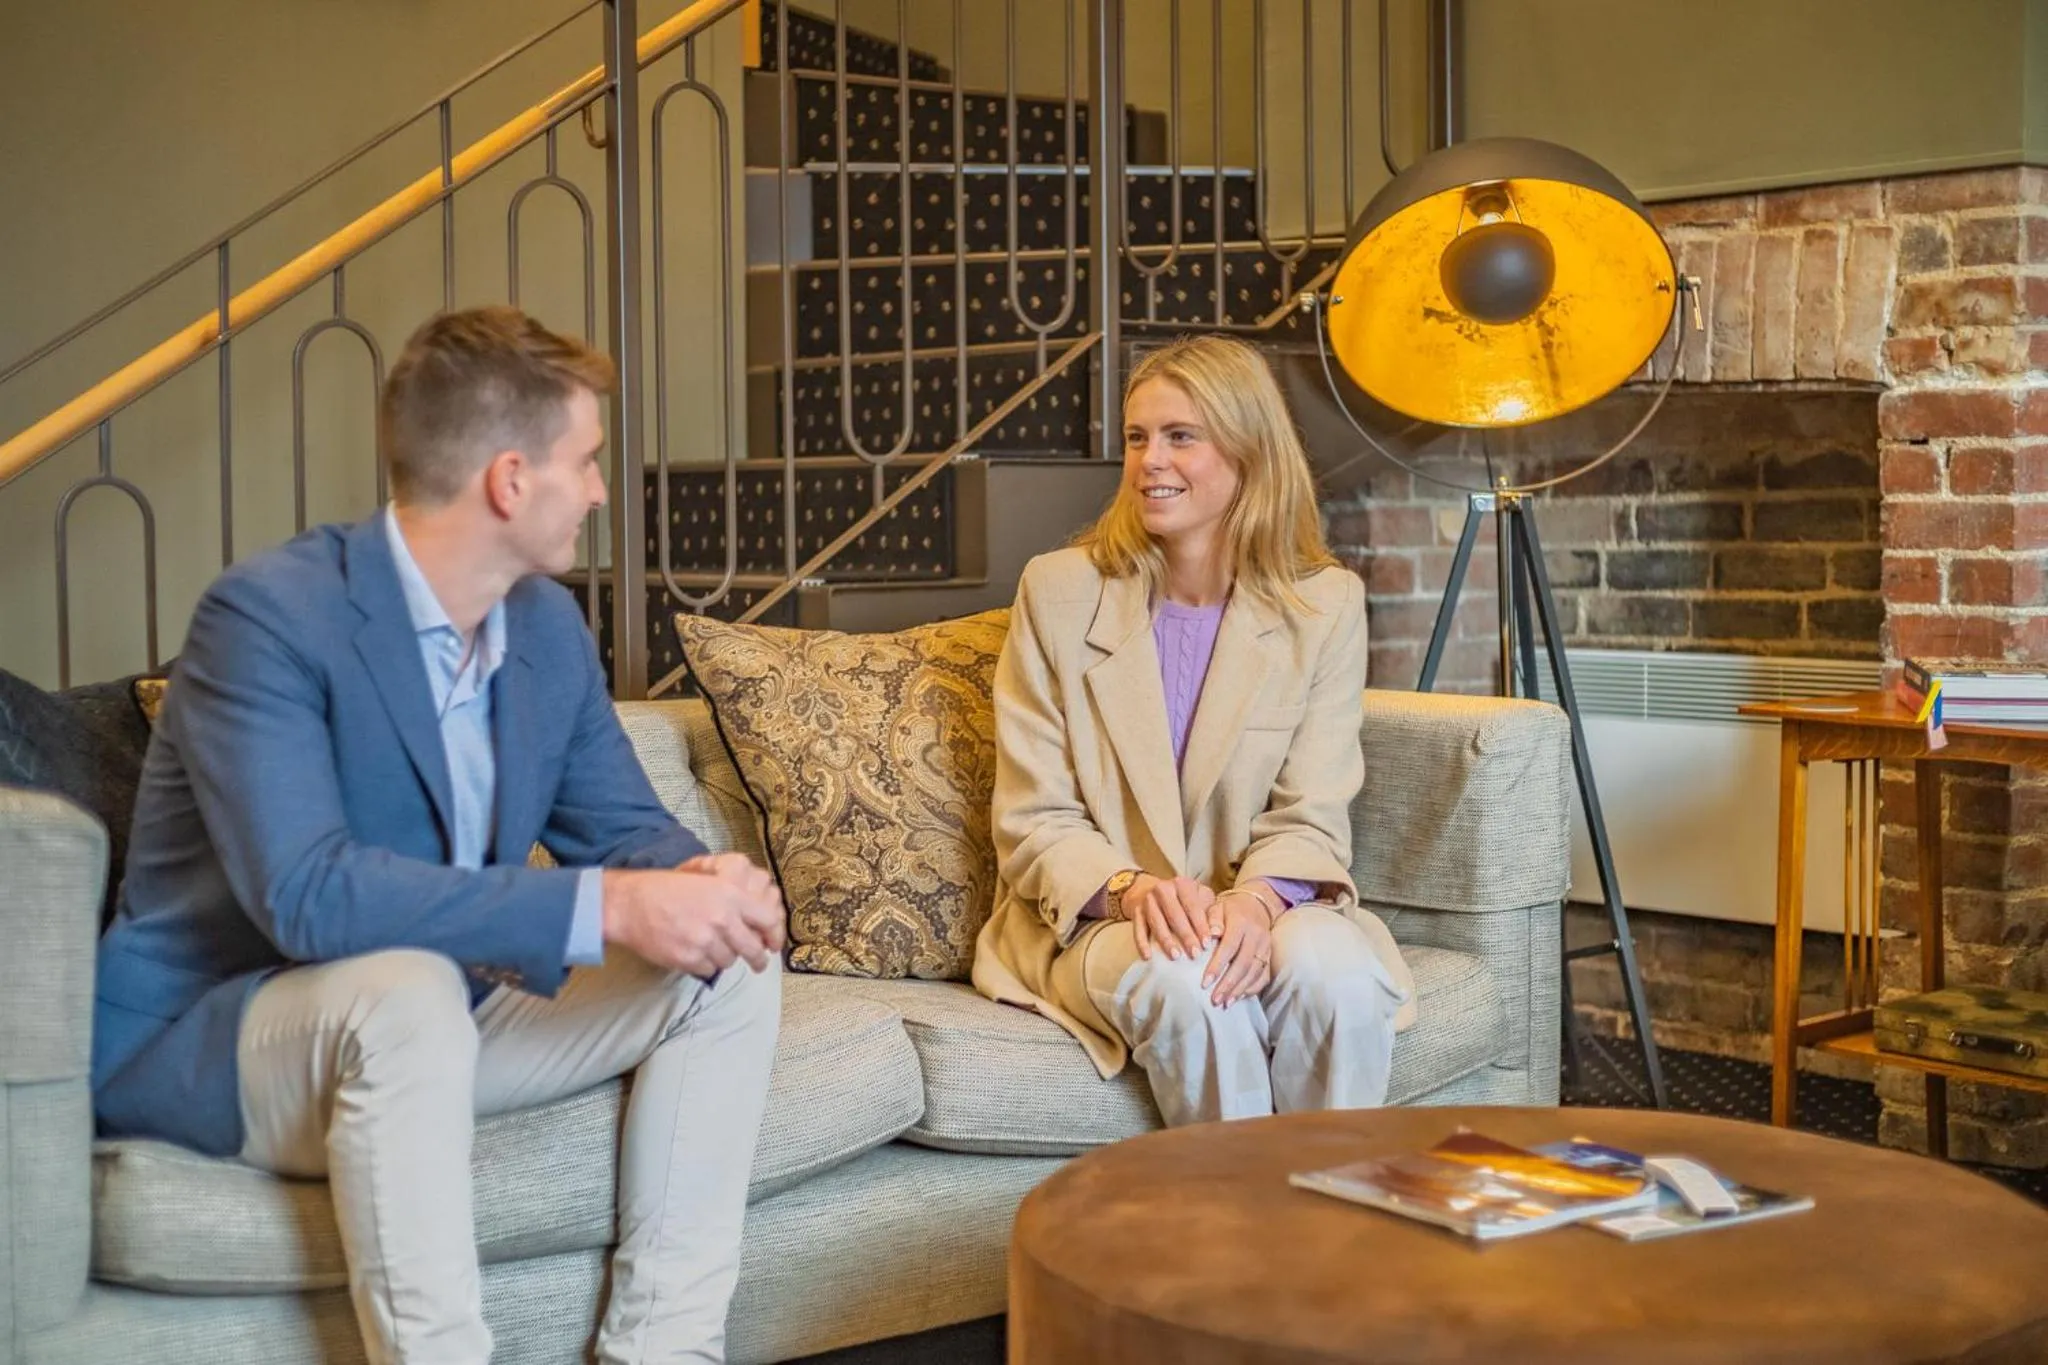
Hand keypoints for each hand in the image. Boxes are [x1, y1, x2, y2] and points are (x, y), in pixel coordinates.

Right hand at [602, 861, 784, 975]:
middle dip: (758, 960)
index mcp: (729, 894)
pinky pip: (708, 970)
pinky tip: (693, 952)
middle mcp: (722, 918)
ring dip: (724, 957)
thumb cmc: (666, 889)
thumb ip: (733, 901)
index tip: (773, 944)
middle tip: (758, 964)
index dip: (774, 935)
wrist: (630, 904)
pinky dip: (704, 965)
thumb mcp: (706, 881)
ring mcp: (706, 940)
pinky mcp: (689, 958)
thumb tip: (757, 923)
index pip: (767, 919)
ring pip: (730, 961)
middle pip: (753, 948)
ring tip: (709, 947)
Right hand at [1123, 874, 1215, 961]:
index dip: (1200, 926)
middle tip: (1194, 954)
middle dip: (1186, 935)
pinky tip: (1148, 957)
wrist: (1155, 892)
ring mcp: (1148, 899)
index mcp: (1183, 884)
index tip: (1207, 944)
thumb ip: (1212, 916)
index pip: (1193, 906)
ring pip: (1156, 922)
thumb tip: (1217, 933)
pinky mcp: (1136, 911)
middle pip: (1175, 914)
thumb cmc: (1186, 901)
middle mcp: (1163, 888)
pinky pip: (1138, 929)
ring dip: (1166, 940)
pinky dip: (1142, 943)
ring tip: (1175, 956)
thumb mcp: (1201, 901)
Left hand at [1202, 887, 1276, 1007]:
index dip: (1217, 966)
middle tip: (1214, 1000)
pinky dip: (1252, 988)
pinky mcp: (1270, 956)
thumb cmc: (1229, 909)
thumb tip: (1210, 935)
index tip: (1204, 983)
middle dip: (1228, 984)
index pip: (1229, 947)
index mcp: (1241, 923)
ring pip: (1254, 972)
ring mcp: (1266, 947)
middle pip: (1243, 963)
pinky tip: (1239, 997)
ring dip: (1239, 990)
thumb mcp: (1217, 907)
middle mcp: (1256, 936)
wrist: (1255, 904)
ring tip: (1225, 1003)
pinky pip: (1263, 976)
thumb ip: (1212, 919)